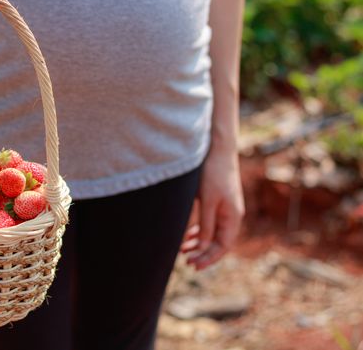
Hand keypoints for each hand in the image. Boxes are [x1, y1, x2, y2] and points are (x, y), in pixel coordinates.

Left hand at [181, 149, 244, 269]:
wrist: (217, 149)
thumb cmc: (212, 173)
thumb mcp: (207, 201)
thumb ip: (205, 225)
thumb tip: (202, 247)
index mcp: (232, 217)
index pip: (223, 246)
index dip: (208, 258)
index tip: (193, 266)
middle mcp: (231, 215)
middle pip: (218, 242)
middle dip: (202, 253)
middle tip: (186, 262)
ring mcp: (225, 209)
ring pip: (212, 234)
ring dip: (198, 243)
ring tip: (182, 251)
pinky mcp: (217, 202)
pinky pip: (210, 224)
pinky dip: (198, 232)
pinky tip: (187, 236)